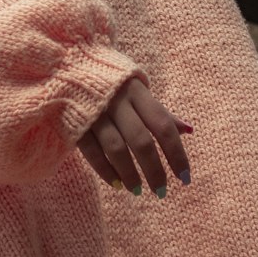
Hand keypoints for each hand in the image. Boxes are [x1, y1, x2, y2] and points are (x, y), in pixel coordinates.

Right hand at [76, 77, 191, 196]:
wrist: (68, 65)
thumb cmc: (112, 82)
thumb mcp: (137, 89)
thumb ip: (160, 111)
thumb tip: (189, 130)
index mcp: (136, 91)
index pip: (162, 125)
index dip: (176, 153)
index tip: (185, 177)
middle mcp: (117, 101)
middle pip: (140, 140)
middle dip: (154, 170)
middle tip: (161, 191)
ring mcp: (95, 113)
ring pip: (116, 148)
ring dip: (129, 173)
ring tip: (137, 190)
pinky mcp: (76, 123)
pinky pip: (92, 152)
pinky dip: (105, 170)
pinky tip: (116, 183)